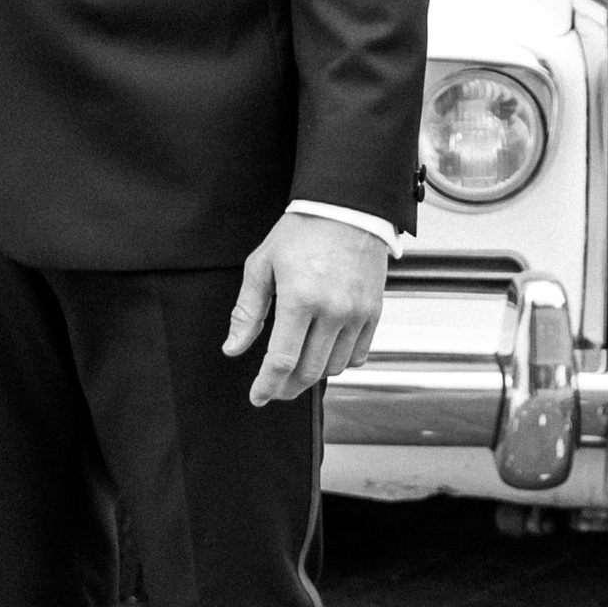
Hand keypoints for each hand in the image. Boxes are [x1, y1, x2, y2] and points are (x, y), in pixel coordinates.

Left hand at [224, 214, 387, 406]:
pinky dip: (340, 362)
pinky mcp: (374, 312)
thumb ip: (247, 311)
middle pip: (309, 372)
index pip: (282, 360)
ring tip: (297, 365)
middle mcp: (333, 311)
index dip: (267, 385)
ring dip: (313, 374)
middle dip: (287, 387)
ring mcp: (357, 314)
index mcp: (300, 299)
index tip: (258, 396)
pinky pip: (359, 355)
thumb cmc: (301, 232)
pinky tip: (324, 353)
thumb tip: (233, 347)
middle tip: (274, 388)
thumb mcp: (262, 265)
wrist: (346, 209)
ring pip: (334, 367)